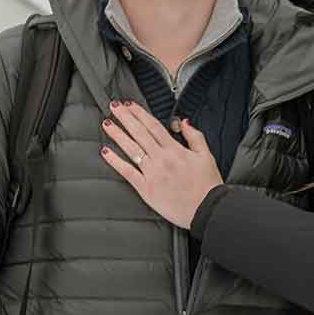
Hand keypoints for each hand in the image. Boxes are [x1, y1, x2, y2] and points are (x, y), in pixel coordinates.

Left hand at [101, 99, 223, 228]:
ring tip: (107, 124)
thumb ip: (194, 136)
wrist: (207, 209)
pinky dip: (115, 161)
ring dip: (118, 135)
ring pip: (131, 149)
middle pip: (139, 133)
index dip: (139, 113)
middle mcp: (161, 158)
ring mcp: (152, 173)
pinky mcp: (146, 189)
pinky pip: (127, 172)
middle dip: (125, 118)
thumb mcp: (206, 155)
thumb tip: (184, 122)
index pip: (153, 126)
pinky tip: (106, 152)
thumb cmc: (208, 185)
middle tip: (113, 106)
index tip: (129, 105)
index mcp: (175, 149)